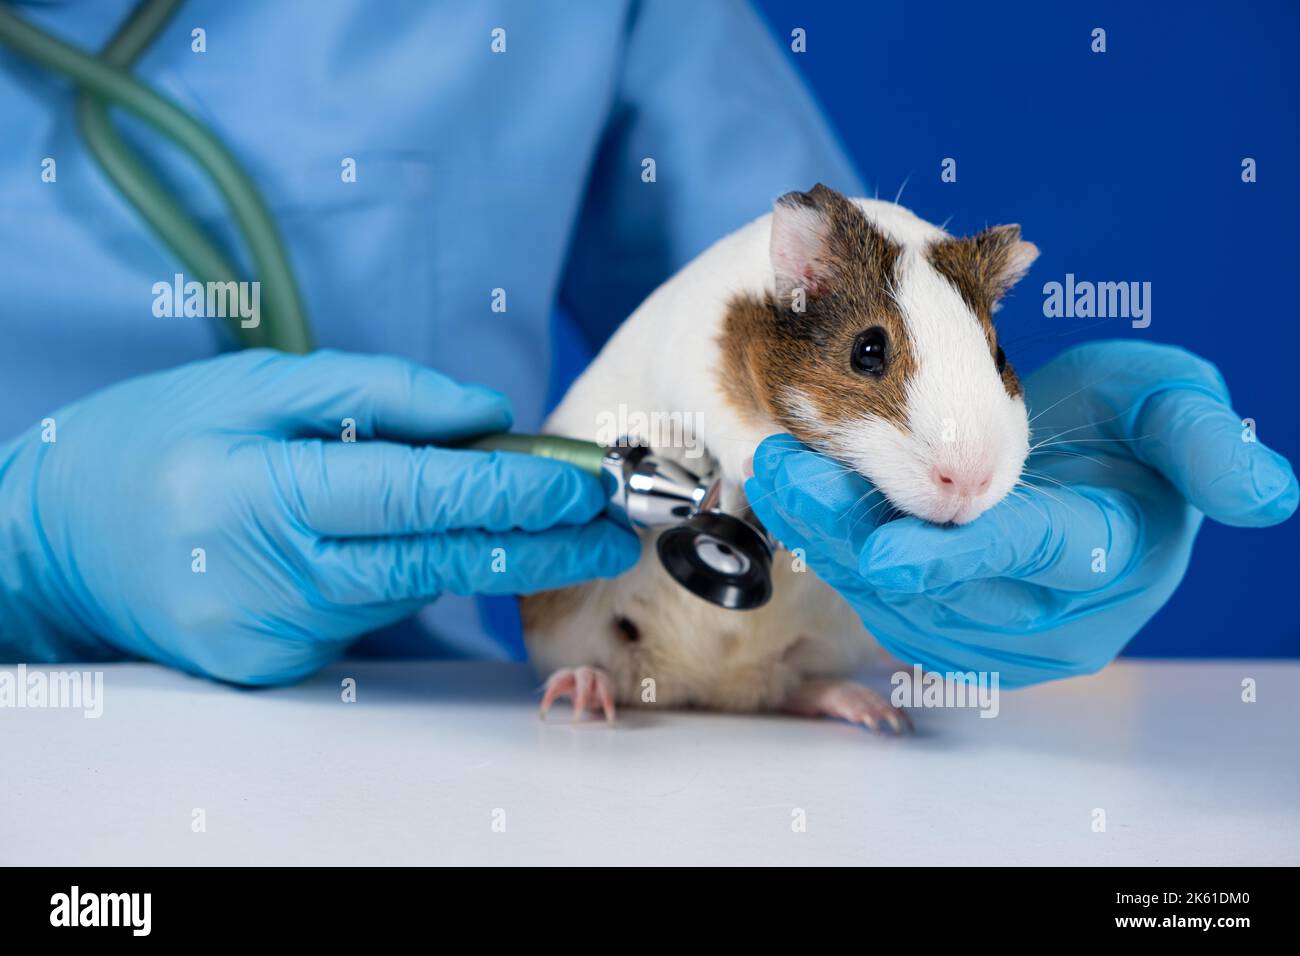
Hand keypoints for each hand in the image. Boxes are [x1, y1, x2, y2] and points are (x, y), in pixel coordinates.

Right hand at [0, 349, 637, 683]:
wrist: (63, 537)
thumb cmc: (161, 440)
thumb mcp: (260, 382)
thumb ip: (382, 395)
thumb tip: (488, 420)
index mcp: (258, 490)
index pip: (418, 496)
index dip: (512, 493)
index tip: (581, 484)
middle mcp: (267, 577)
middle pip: (435, 562)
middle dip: (536, 546)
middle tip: (607, 529)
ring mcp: (271, 635)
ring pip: (409, 585)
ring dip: (470, 547)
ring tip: (517, 509)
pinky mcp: (275, 666)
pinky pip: (370, 611)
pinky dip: (402, 569)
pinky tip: (397, 536)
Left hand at [744, 340, 1296, 686]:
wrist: (1086, 468)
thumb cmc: (1131, 434)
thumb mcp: (1176, 410)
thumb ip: (1207, 445)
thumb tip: (1268, 496)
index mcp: (1102, 557)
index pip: (1024, 557)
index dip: (958, 557)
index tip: (888, 553)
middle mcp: (1041, 614)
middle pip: (935, 583)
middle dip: (854, 531)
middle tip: (787, 474)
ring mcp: (986, 629)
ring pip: (887, 593)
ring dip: (823, 534)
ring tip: (771, 470)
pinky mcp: (940, 625)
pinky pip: (872, 594)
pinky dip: (827, 545)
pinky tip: (786, 496)